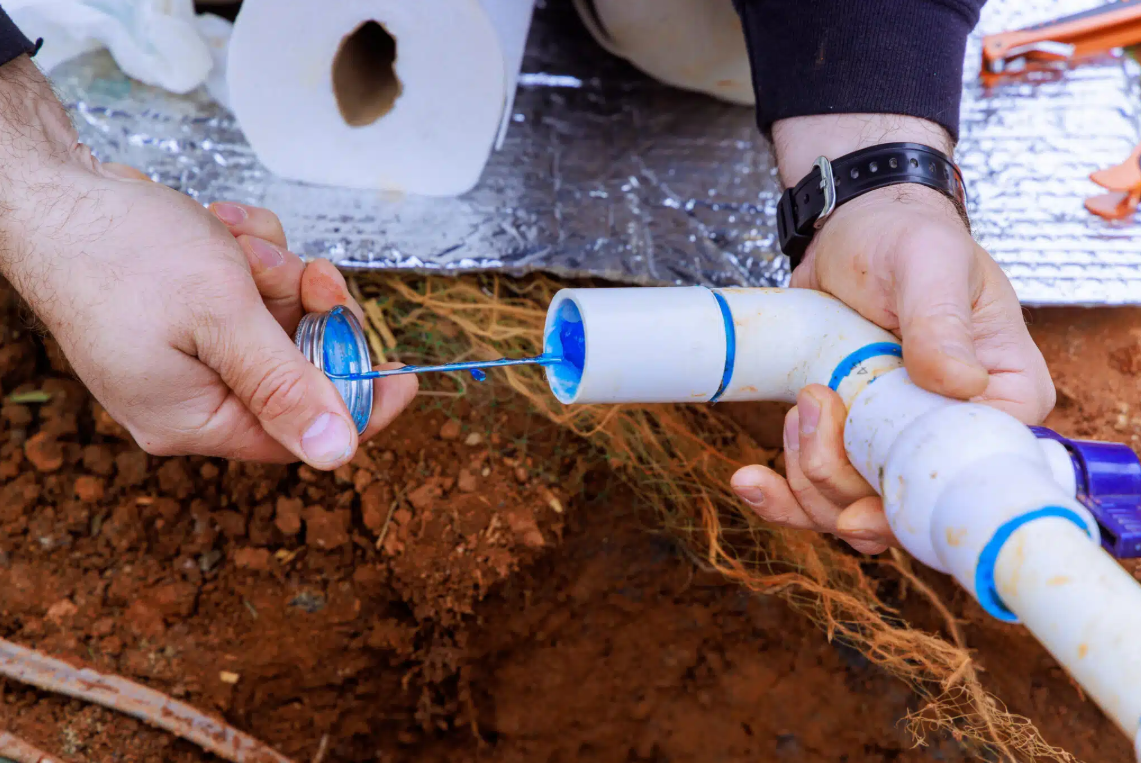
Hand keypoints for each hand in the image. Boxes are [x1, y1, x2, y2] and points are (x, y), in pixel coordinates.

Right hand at [0, 56, 416, 467]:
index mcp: (193, 420)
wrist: (55, 191)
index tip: (405, 373)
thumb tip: (336, 454)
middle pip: (297, 372)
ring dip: (276, 276)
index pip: (301, 434)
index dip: (360, 401)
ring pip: (279, 324)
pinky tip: (223, 232)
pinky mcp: (187, 319)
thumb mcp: (222, 318)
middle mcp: (190, 399)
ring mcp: (187, 357)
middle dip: (309, 314)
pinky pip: (251, 297)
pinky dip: (250, 259)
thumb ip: (283, 386)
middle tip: (312, 273)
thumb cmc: (123, 253)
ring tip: (240, 244)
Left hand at [731, 114, 1054, 553]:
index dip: (914, 502)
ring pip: (853, 510)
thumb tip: (961, 384)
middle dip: (841, 479)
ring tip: (793, 407)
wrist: (853, 229)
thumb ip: (941, 323)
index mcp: (1002, 398)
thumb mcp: (928, 266)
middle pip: (903, 508)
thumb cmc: (905, 237)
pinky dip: (779, 496)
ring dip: (807, 476)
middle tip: (812, 401)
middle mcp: (954, 434)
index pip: (973, 477)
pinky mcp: (850, 444)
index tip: (860, 506)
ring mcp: (897, 445)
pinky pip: (816, 495)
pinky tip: (748, 479)